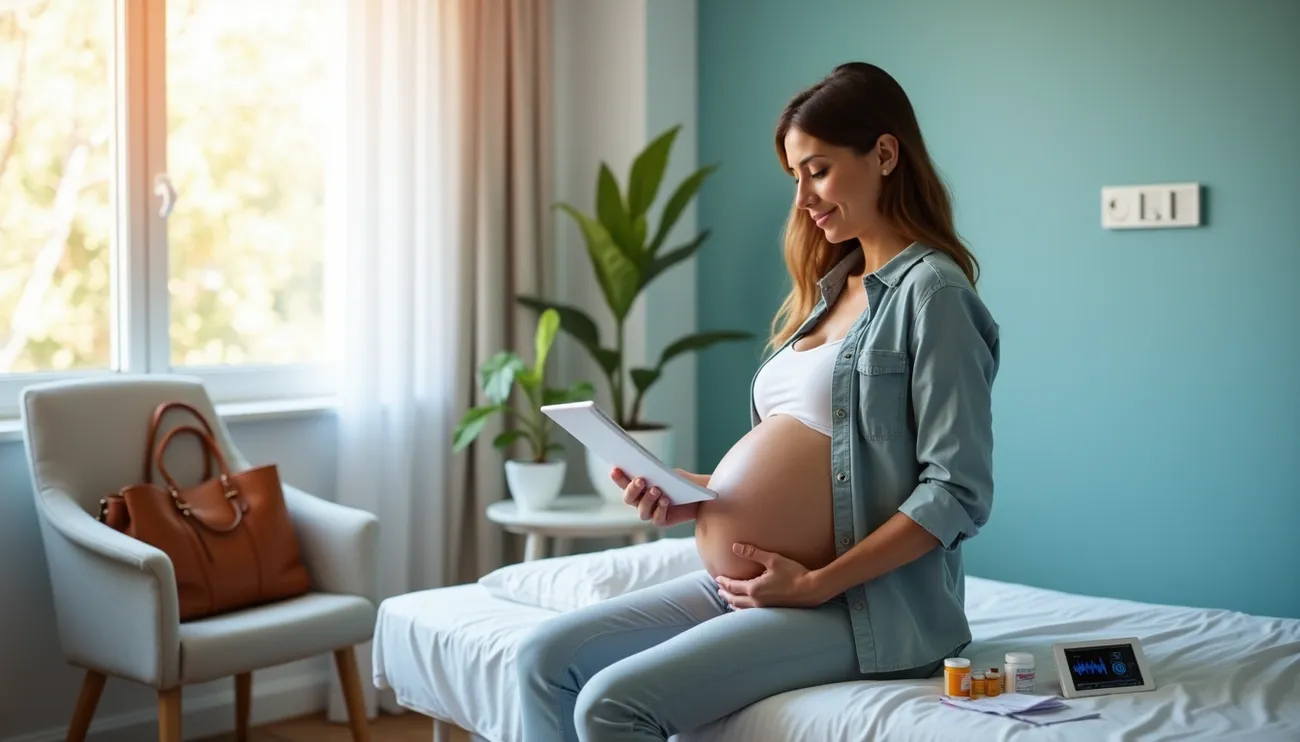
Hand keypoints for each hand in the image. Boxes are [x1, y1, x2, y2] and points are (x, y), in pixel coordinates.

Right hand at [611, 467, 699, 526]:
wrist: (702, 495)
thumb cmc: (682, 482)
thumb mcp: (669, 474)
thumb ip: (656, 473)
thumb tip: (644, 468)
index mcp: (639, 488)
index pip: (624, 483)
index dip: (618, 478)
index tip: (615, 469)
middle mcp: (641, 501)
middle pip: (628, 499)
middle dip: (632, 489)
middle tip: (640, 480)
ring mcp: (651, 512)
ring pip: (641, 511)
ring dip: (647, 500)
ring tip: (657, 490)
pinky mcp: (662, 521)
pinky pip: (656, 518)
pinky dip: (660, 509)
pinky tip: (665, 501)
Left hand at [714, 543, 828, 608]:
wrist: (811, 590)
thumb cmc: (793, 573)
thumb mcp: (773, 559)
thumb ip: (753, 553)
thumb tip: (735, 547)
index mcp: (754, 589)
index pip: (733, 586)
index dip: (724, 582)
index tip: (717, 578)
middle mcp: (757, 601)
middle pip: (735, 600)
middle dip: (725, 594)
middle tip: (718, 590)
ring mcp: (764, 609)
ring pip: (742, 609)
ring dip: (733, 603)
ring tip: (729, 600)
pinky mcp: (772, 612)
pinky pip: (751, 613)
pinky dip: (744, 610)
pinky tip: (746, 609)